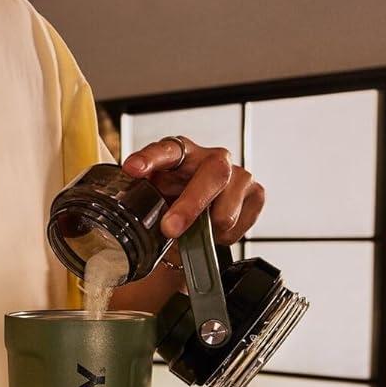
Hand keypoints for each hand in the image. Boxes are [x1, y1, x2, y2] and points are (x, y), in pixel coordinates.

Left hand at [122, 136, 265, 243]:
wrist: (201, 212)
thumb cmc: (174, 200)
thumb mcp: (154, 198)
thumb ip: (144, 201)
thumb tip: (129, 220)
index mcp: (181, 152)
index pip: (165, 150)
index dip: (149, 158)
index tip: (132, 168)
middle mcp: (212, 158)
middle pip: (212, 176)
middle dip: (190, 206)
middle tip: (169, 229)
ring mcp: (239, 174)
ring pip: (226, 212)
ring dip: (206, 231)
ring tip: (196, 229)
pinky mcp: (256, 192)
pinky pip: (239, 225)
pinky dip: (223, 236)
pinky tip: (214, 228)